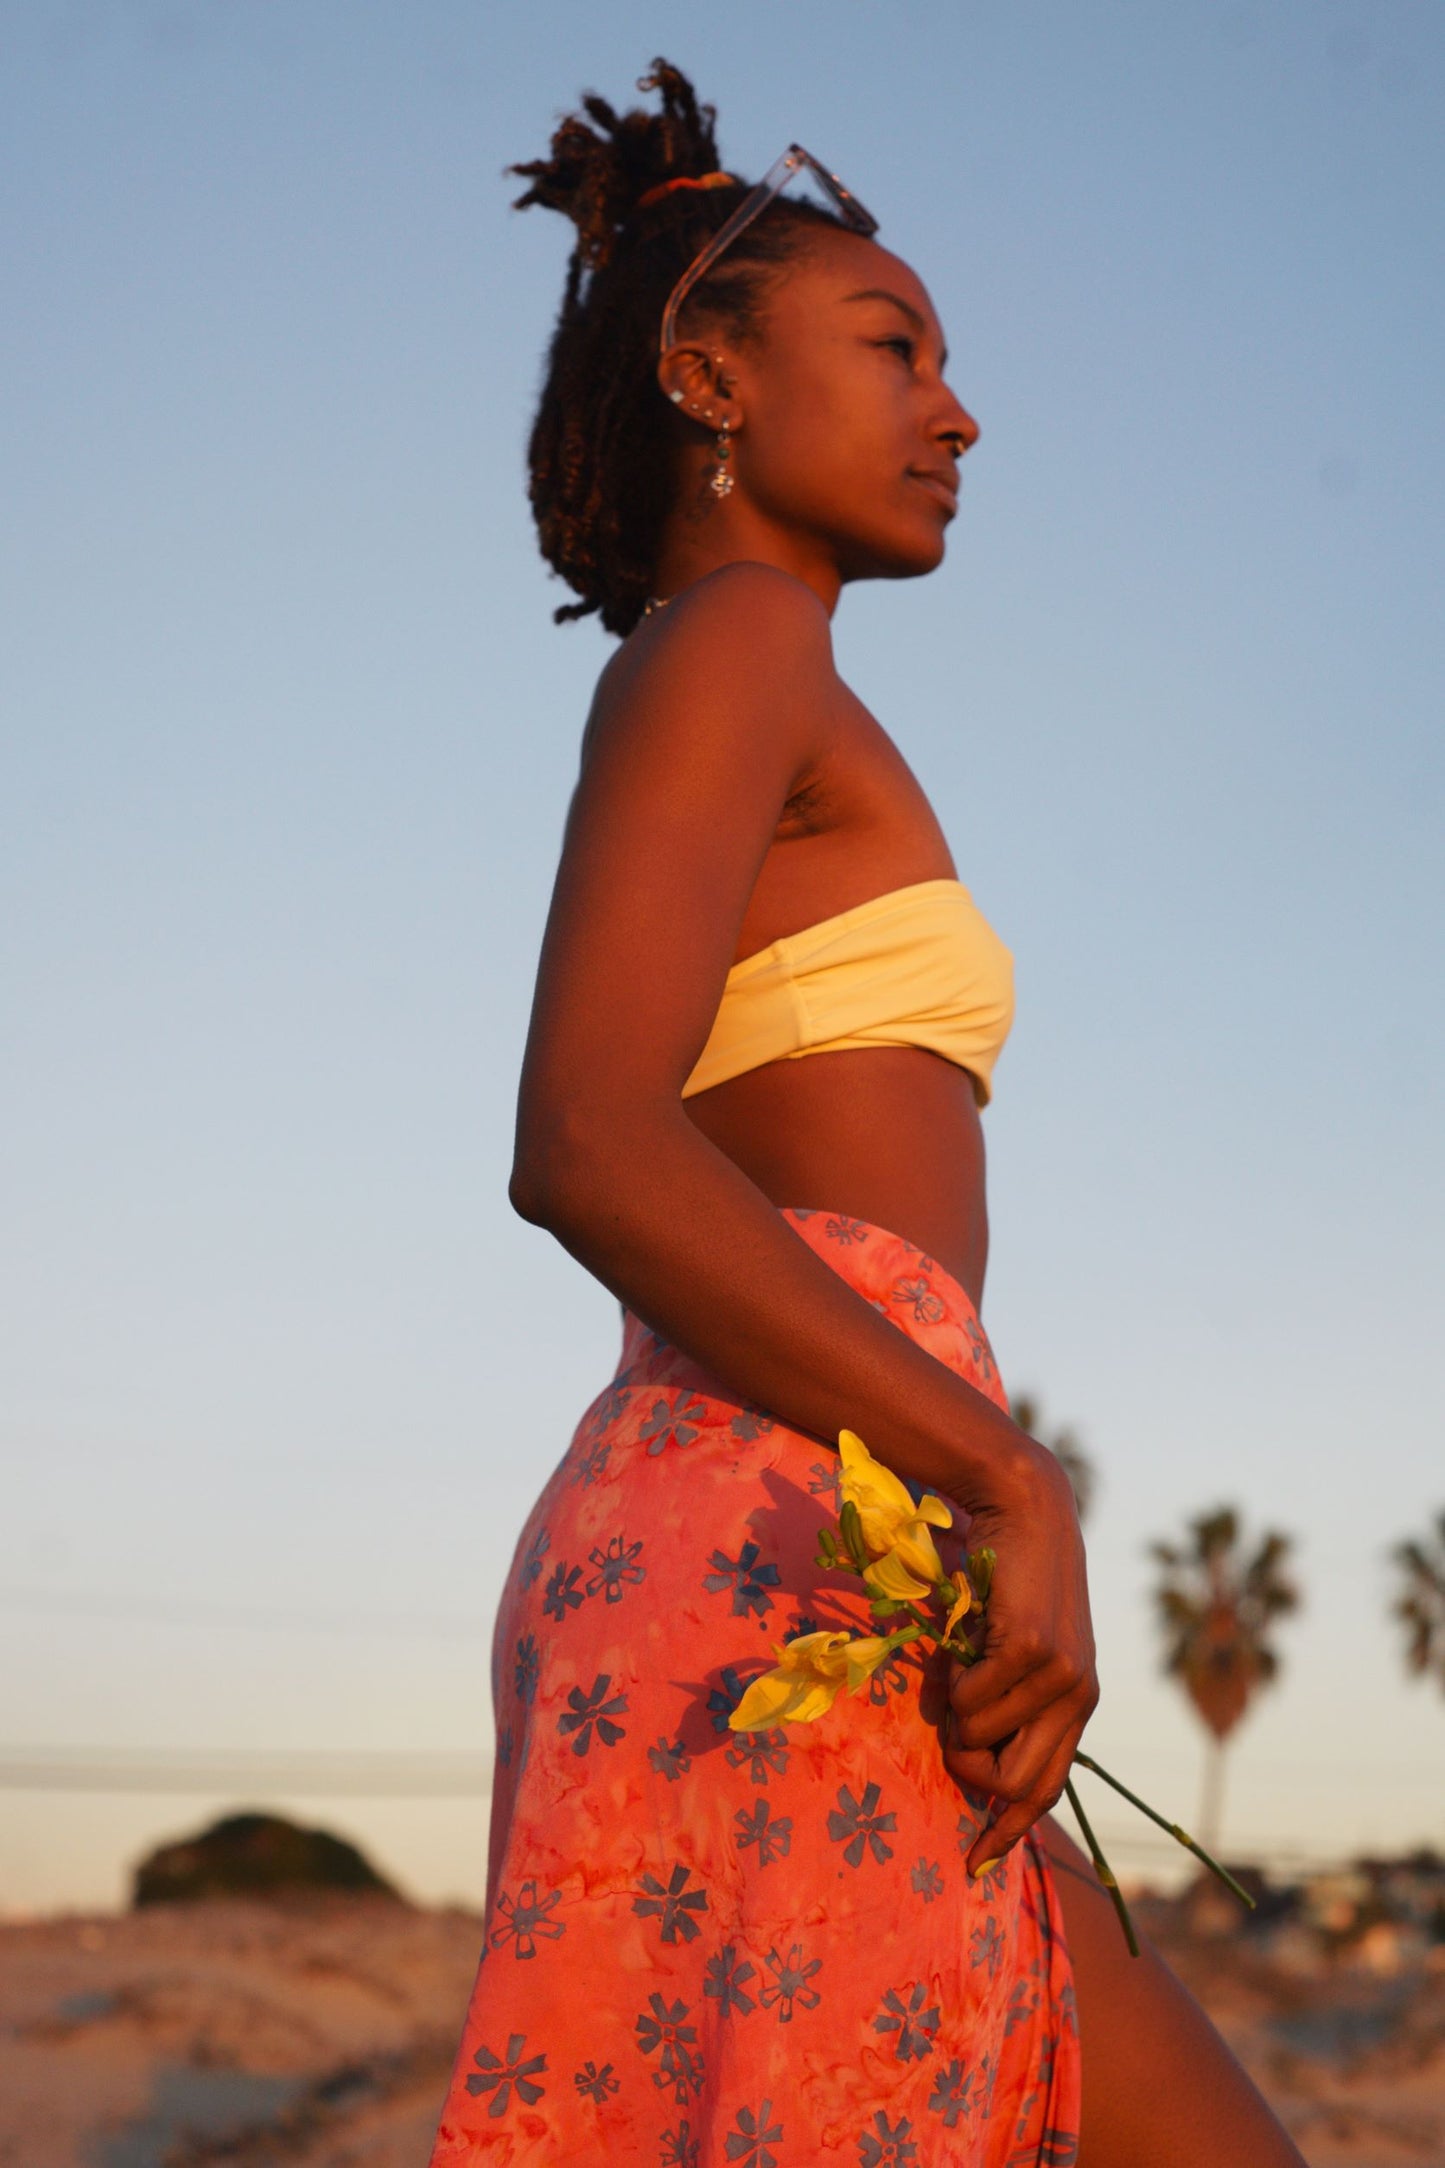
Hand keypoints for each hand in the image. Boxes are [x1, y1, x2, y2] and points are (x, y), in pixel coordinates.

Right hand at [942, 1441, 1097, 1874]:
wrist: (1027, 1509)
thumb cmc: (1009, 1579)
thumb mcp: (1013, 1649)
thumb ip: (1003, 1700)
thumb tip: (965, 1754)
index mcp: (1075, 1706)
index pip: (1044, 1791)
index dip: (1008, 1832)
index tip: (974, 1865)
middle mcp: (1077, 1699)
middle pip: (1013, 1784)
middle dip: (966, 1767)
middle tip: (947, 1726)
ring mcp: (1059, 1676)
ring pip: (981, 1741)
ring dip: (954, 1709)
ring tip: (958, 1658)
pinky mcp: (1033, 1651)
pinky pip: (971, 1701)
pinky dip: (951, 1679)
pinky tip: (961, 1639)